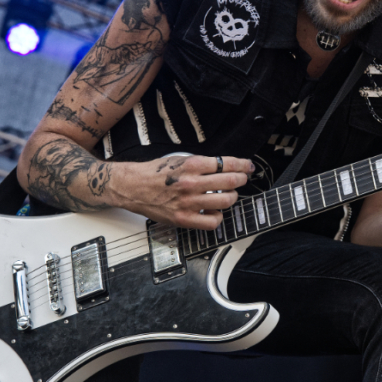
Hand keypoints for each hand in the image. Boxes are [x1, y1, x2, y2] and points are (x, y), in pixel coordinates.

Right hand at [115, 154, 251, 229]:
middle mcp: (191, 183)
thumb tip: (225, 166)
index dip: (243, 165)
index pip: (227, 163)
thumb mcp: (180, 159)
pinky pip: (212, 222)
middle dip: (241, 180)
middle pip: (231, 182)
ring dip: (232, 197)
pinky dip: (218, 216)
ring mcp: (188, 202)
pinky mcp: (183, 218)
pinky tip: (215, 211)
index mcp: (192, 165)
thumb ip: (202, 164)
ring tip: (228, 195)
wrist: (132, 186)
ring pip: (225, 201)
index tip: (248, 167)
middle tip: (241, 180)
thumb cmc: (155, 173)